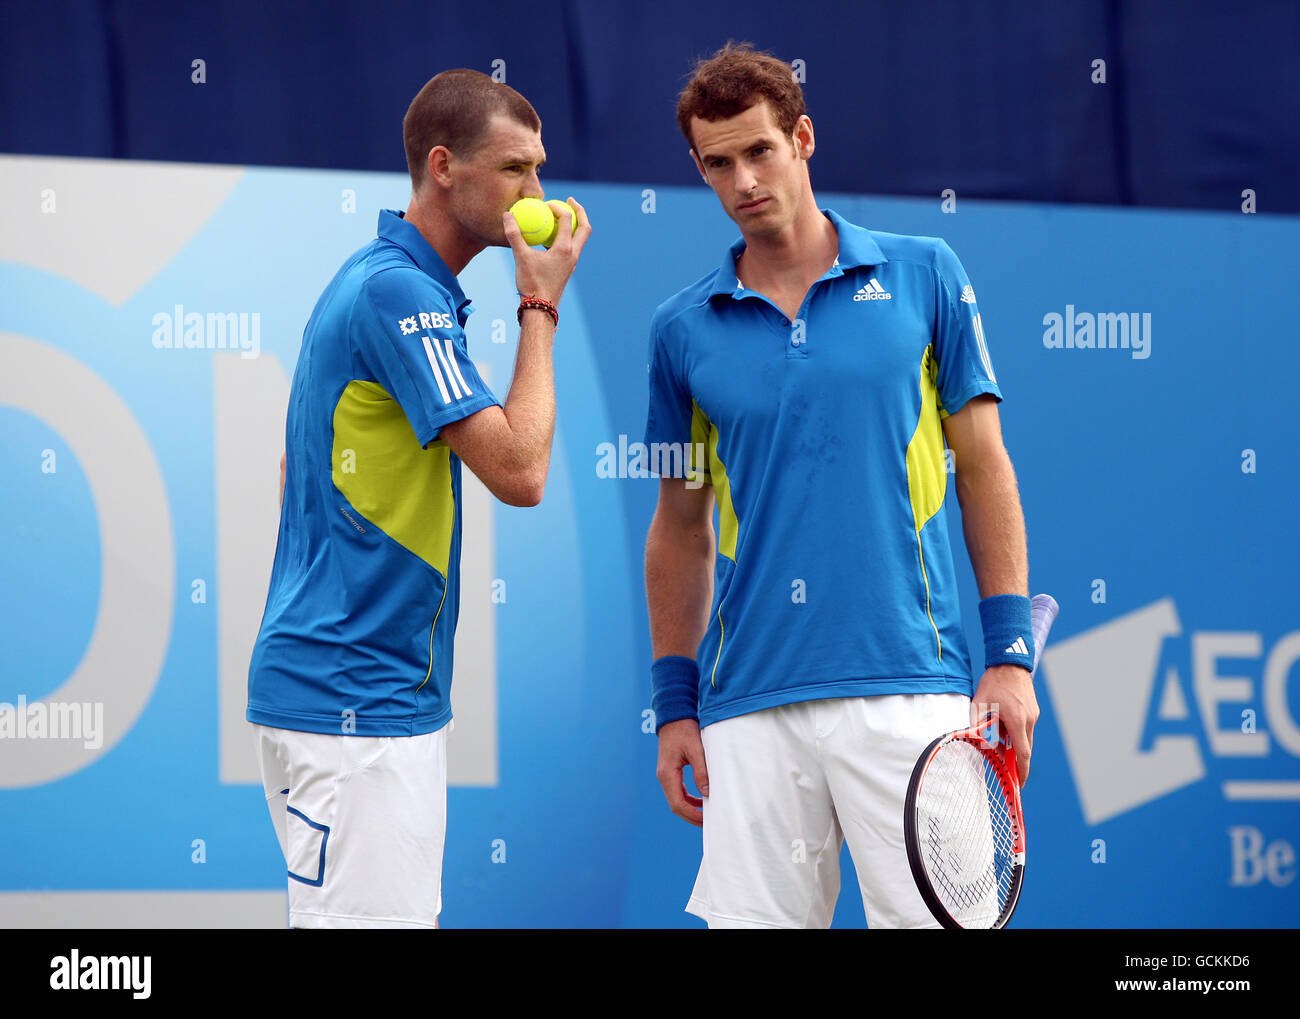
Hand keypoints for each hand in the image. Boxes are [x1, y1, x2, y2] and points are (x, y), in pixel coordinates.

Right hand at [502, 196, 591, 306]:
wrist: (541, 308)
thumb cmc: (531, 284)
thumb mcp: (520, 257)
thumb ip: (514, 235)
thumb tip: (507, 215)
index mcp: (564, 249)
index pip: (567, 219)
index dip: (558, 207)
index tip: (547, 204)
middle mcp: (573, 254)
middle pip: (585, 227)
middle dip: (580, 211)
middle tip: (570, 200)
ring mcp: (572, 262)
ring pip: (581, 238)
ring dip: (575, 224)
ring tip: (563, 216)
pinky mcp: (568, 268)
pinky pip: (573, 247)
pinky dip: (567, 237)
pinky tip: (553, 237)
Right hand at [656, 718, 708, 826]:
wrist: (674, 716)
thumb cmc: (684, 730)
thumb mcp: (696, 750)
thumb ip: (701, 772)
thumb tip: (707, 793)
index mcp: (668, 774)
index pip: (678, 803)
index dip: (692, 814)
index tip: (707, 819)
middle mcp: (664, 777)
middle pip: (675, 806)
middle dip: (691, 816)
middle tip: (709, 824)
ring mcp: (666, 775)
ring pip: (676, 800)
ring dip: (690, 809)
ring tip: (707, 815)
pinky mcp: (670, 772)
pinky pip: (678, 791)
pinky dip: (689, 799)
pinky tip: (701, 799)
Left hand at [971, 664, 1039, 784]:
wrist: (1009, 662)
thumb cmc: (993, 682)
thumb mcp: (980, 704)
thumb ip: (979, 725)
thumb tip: (978, 742)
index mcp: (1017, 720)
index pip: (1022, 753)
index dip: (1022, 771)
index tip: (1020, 784)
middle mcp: (1029, 719)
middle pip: (1025, 748)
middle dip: (1017, 761)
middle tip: (1008, 772)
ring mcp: (1033, 714)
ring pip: (1025, 738)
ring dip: (1014, 744)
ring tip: (998, 740)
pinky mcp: (1033, 710)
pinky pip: (1025, 727)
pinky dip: (1016, 733)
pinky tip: (1002, 726)